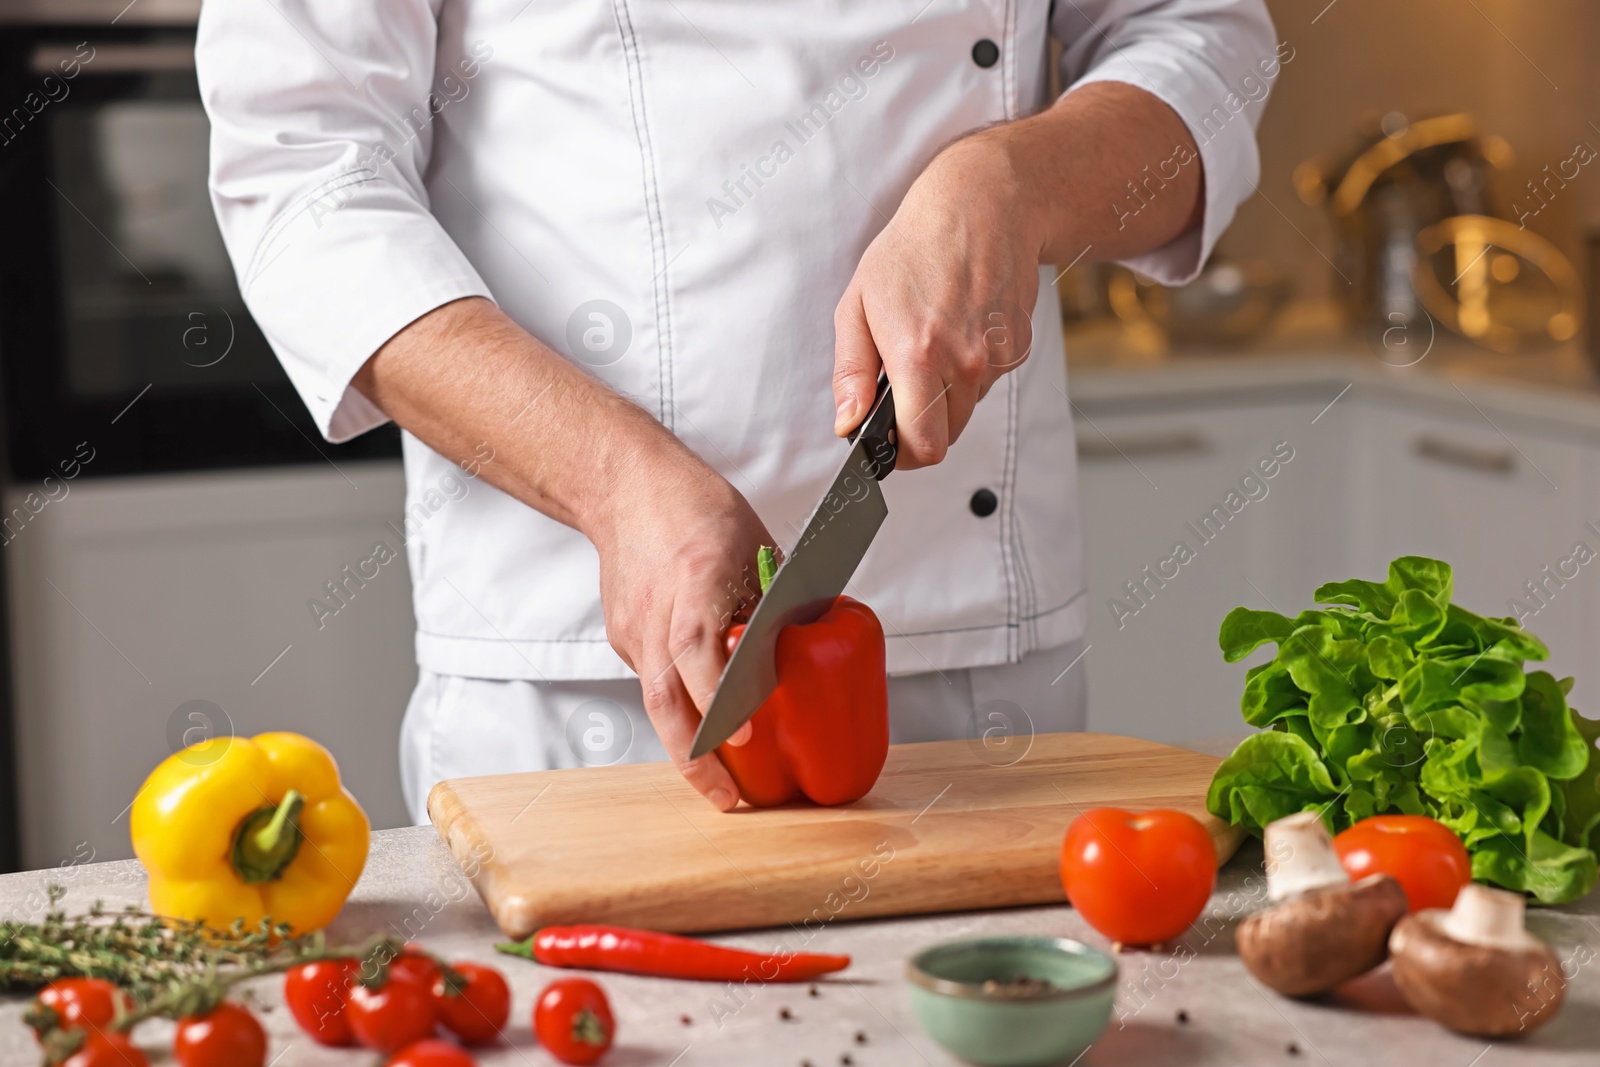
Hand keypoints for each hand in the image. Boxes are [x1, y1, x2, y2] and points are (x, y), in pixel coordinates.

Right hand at [589, 449, 768, 810]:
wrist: (626, 488)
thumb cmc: (697, 509)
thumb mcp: (755, 545)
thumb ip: (776, 600)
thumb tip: (813, 644)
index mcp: (696, 579)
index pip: (698, 648)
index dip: (719, 694)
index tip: (744, 733)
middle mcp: (657, 611)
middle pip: (665, 696)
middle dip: (696, 756)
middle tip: (728, 797)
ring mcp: (634, 628)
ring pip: (656, 701)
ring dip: (686, 749)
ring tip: (719, 786)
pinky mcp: (624, 638)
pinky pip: (654, 683)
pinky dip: (679, 711)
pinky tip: (703, 730)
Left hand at [832, 132, 1042, 466]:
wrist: (983, 204)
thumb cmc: (914, 248)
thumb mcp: (858, 304)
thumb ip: (851, 372)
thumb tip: (848, 422)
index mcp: (919, 355)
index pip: (923, 447)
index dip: (900, 455)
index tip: (887, 443)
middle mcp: (966, 362)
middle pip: (946, 437)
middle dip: (921, 425)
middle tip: (903, 388)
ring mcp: (999, 357)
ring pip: (967, 410)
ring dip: (946, 395)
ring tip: (932, 342)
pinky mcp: (1019, 349)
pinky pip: (988, 383)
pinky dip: (970, 371)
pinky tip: (959, 329)